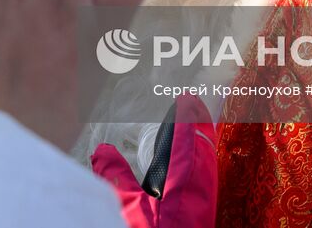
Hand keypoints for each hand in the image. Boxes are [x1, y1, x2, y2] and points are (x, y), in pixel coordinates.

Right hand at [91, 95, 217, 227]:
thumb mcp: (127, 207)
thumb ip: (116, 176)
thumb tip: (103, 151)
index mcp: (182, 180)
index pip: (187, 137)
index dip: (186, 116)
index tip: (184, 99)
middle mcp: (199, 187)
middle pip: (205, 145)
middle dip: (201, 123)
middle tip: (195, 104)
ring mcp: (205, 201)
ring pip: (209, 162)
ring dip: (204, 141)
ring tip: (199, 125)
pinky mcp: (204, 214)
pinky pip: (207, 177)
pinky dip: (203, 161)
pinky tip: (197, 163)